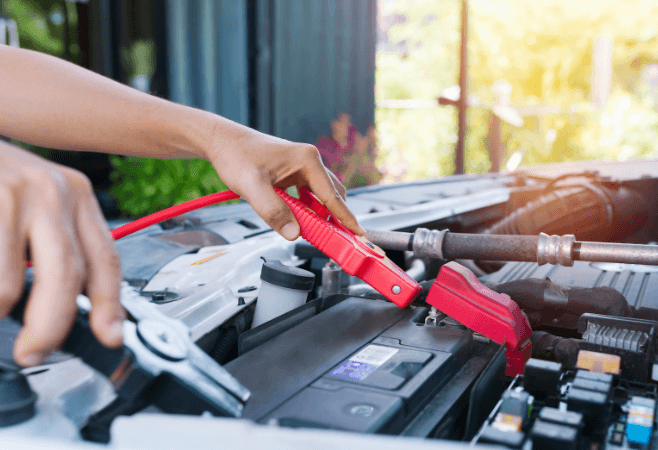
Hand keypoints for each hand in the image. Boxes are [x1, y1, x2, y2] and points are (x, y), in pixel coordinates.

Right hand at [0, 143, 123, 365]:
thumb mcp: (34, 205)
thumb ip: (54, 247)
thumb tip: (71, 305)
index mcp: (77, 196)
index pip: (106, 259)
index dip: (111, 305)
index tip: (111, 338)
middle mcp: (54, 190)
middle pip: (69, 278)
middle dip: (53, 326)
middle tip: (35, 351)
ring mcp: (16, 191)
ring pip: (18, 283)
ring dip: (4, 310)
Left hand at [206, 126, 364, 240]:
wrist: (223, 142)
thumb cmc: (237, 156)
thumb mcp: (252, 186)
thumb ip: (273, 211)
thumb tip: (293, 233)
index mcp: (308, 160)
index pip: (332, 196)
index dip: (346, 218)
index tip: (359, 234)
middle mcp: (310, 162)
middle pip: (333, 196)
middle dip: (335, 218)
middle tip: (335, 241)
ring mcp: (303, 168)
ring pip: (322, 196)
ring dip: (321, 215)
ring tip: (318, 234)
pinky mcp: (294, 175)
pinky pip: (309, 196)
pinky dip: (309, 210)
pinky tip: (299, 220)